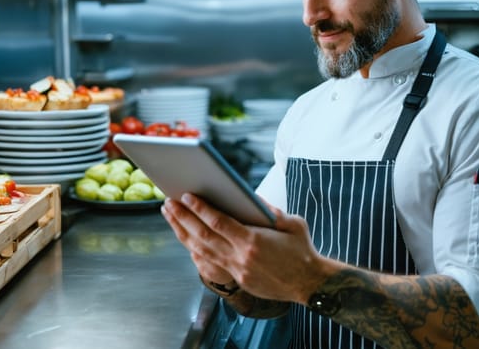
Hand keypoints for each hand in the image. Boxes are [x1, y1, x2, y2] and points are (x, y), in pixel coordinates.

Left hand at [162, 194, 336, 303]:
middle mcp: (241, 257)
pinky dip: (195, 250)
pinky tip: (186, 237)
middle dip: (183, 218)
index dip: (200, 208)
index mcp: (254, 241)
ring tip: (171, 216)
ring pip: (201, 251)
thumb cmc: (303, 251)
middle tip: (168, 203)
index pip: (219, 222)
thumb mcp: (293, 223)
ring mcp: (237, 270)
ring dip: (183, 232)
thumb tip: (250, 197)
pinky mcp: (238, 279)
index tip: (186, 196)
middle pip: (203, 236)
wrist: (310, 283)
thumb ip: (271, 210)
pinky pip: (209, 263)